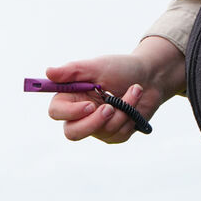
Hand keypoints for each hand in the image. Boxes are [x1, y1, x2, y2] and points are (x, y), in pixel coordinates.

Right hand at [45, 38, 185, 144]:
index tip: (90, 105)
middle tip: (110, 108)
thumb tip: (48, 72)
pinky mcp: (113, 135)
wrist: (151, 76)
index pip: (56, 112)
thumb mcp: (97, 66)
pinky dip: (130, 116)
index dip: (70, 113)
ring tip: (134, 90)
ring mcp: (97, 128)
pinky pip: (117, 134)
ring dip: (123, 110)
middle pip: (72, 133)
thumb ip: (72, 71)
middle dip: (94, 123)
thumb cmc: (122, 69)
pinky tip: (135, 104)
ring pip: (102, 131)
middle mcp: (80, 116)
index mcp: (71, 98)